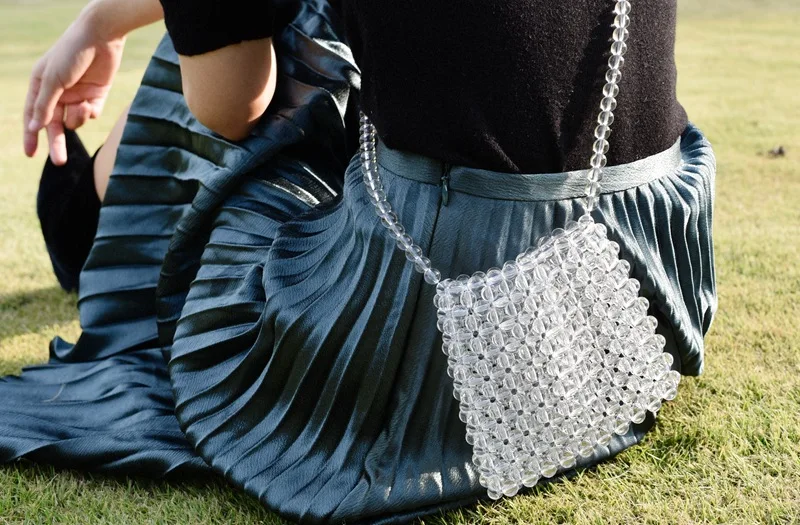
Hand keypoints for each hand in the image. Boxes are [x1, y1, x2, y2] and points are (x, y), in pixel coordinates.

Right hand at [23, 12, 124, 164]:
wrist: (100, 38)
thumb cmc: (70, 54)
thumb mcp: (53, 80)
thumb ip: (44, 105)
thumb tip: (34, 127)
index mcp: (40, 86)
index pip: (34, 116)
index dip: (31, 136)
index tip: (30, 155)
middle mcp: (58, 93)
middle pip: (55, 125)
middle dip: (57, 143)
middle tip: (59, 162)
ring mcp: (77, 95)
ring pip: (75, 121)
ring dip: (78, 118)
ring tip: (83, 106)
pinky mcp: (96, 95)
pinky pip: (91, 114)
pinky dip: (90, 112)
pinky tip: (91, 101)